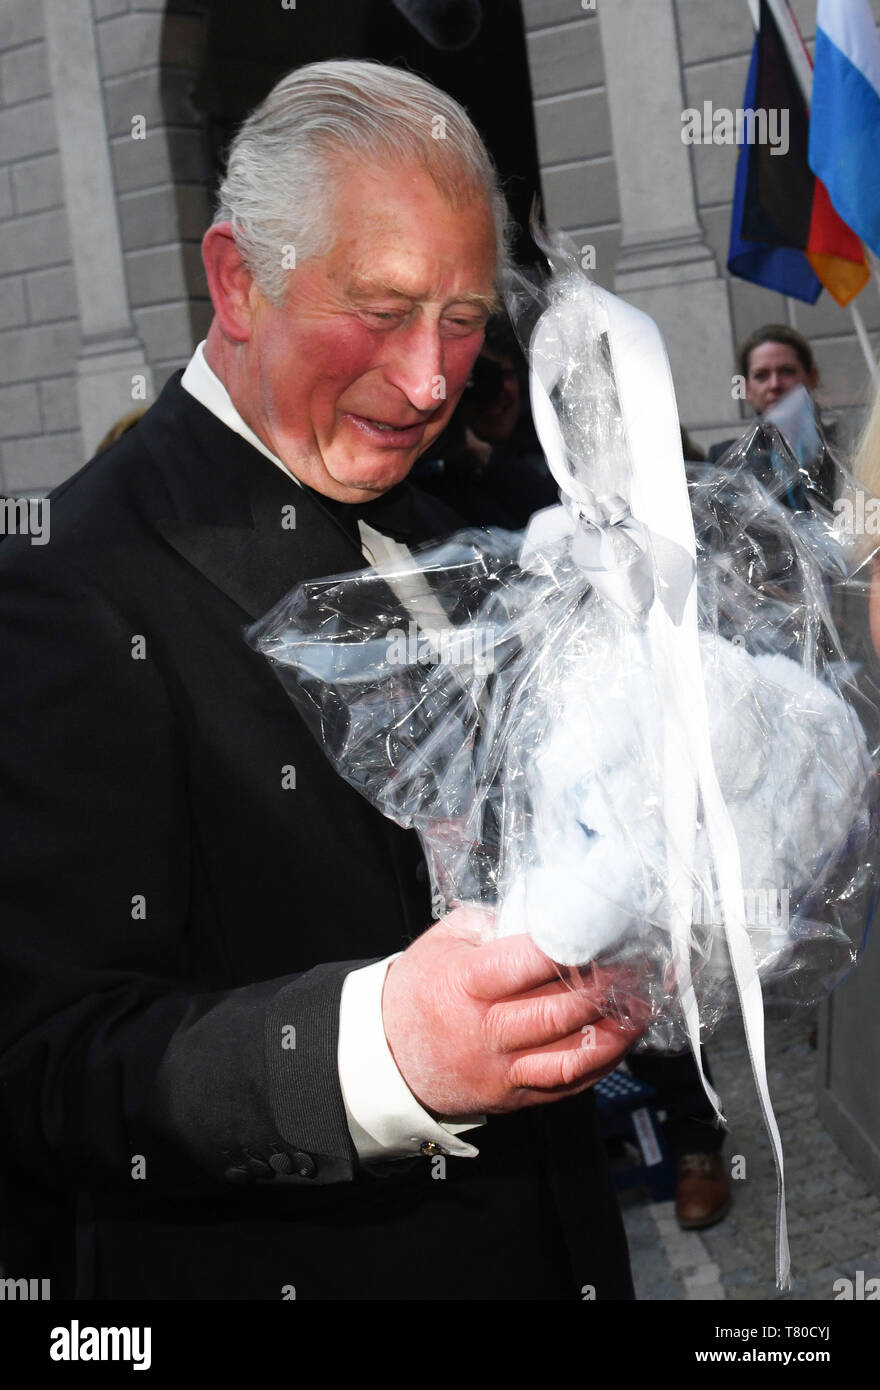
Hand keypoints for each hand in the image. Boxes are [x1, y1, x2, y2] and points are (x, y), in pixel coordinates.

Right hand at [381, 905, 643, 1117]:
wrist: (388, 1056)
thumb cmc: (421, 989)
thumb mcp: (446, 940)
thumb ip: (494, 923)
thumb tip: (546, 911)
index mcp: (466, 983)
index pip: (524, 964)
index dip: (569, 949)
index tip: (602, 933)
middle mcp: (486, 1030)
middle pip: (557, 1012)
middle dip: (604, 989)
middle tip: (636, 966)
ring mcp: (502, 1069)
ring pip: (570, 1057)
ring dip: (614, 1032)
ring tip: (641, 1006)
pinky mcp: (514, 1096)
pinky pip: (567, 1085)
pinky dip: (601, 1064)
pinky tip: (621, 1039)